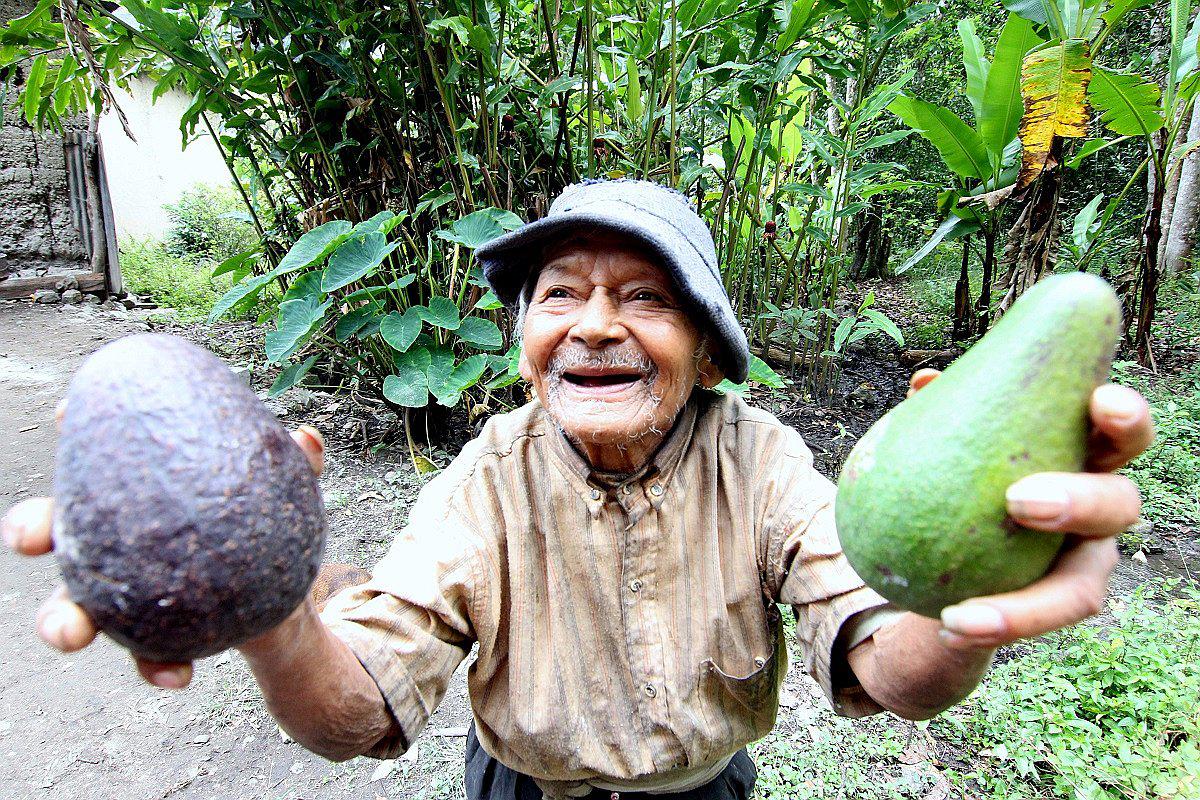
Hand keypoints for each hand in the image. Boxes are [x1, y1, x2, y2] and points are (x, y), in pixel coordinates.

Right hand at [2, 405, 326, 688]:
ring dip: (61, 620)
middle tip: (31, 536)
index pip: (99, 452)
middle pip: (59, 528)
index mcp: (140, 492)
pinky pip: (146, 657)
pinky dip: (156, 668)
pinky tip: (175, 676)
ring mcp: (128, 592)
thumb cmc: (268, 523)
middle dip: (31, 529)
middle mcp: (117, 539)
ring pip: (75, 605)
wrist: (288, 598)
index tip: (65, 413)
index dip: (74, 428)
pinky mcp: (155, 638)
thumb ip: (293, 466)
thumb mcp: (286, 492)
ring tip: (71, 633)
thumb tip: (306, 438)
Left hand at [906, 369, 1153, 649]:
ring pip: (1080, 592)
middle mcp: (1098, 512)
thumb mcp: (951, 444)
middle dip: (1082, 501)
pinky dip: (991, 626)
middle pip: (1121, 506)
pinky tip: (948, 627)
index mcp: (1084, 457)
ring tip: (964, 617)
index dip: (1124, 417)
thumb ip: (944, 416)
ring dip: (1027, 607)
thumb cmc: (967, 474)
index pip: (1121, 432)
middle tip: (1020, 501)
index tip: (1100, 400)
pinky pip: (1028, 624)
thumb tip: (924, 384)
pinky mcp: (1052, 609)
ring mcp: (1083, 566)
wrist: (956, 555)